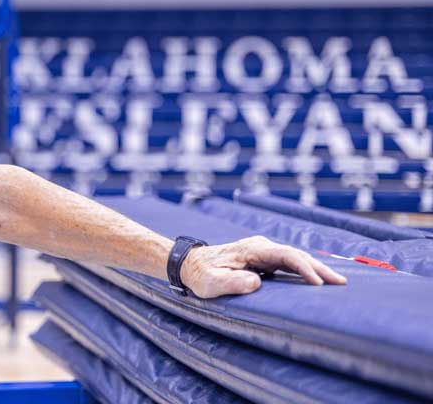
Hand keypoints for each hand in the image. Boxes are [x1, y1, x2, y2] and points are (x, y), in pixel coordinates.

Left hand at [179, 235, 346, 298]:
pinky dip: (305, 271)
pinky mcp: (263, 260)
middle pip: (296, 255)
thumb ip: (232, 282)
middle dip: (319, 268)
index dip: (303, 268)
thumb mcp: (210, 282)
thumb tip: (257, 283)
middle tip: (341, 283)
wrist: (189, 264)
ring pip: (295, 259)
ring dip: (315, 270)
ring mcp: (263, 252)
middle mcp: (261, 247)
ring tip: (337, 283)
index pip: (285, 255)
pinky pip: (289, 264)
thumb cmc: (200, 274)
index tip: (318, 283)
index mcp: (252, 249)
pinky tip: (318, 281)